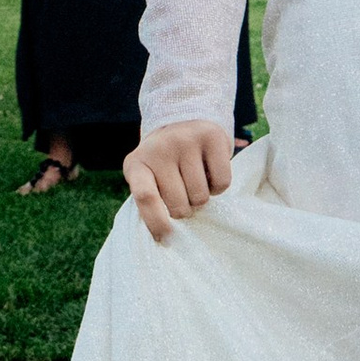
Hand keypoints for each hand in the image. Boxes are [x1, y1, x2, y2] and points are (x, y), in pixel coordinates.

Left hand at [124, 119, 234, 242]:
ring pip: (201, 197)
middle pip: (179, 205)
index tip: (168, 238)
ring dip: (201, 197)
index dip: (156, 222)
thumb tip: (166, 240)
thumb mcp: (149, 177)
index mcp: (137, 164)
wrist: (183, 120)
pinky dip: (219, 187)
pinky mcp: (211, 137)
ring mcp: (185, 140)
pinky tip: (209, 173)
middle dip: (185, 208)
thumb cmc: (165, 162)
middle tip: (183, 193)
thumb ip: (152, 202)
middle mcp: (159, 149)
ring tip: (195, 179)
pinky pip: (222, 183)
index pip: (145, 196)